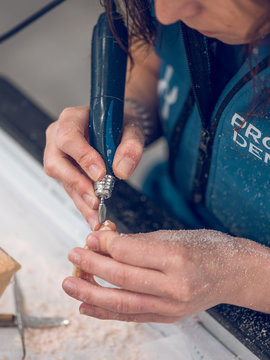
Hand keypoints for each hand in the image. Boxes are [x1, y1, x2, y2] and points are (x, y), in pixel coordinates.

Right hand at [44, 106, 144, 229]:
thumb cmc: (119, 123)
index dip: (82, 157)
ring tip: (97, 213)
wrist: (117, 129)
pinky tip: (93, 215)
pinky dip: (83, 203)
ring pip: (62, 180)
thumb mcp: (132, 128)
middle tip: (96, 199)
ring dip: (80, 198)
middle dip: (76, 183)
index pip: (69, 137)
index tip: (100, 173)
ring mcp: (60, 155)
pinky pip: (70, 189)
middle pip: (56, 162)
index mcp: (72, 118)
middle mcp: (59, 136)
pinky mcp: (66, 171)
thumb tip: (122, 170)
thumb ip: (131, 146)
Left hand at [62, 229, 249, 322]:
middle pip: (122, 277)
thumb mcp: (172, 235)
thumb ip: (136, 242)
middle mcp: (174, 285)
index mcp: (176, 257)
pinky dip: (107, 312)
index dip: (104, 243)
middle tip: (74, 255)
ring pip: (122, 302)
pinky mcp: (169, 316)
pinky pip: (132, 316)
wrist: (232, 272)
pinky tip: (87, 307)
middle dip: (92, 265)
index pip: (128, 252)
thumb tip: (104, 241)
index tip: (92, 237)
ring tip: (70, 284)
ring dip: (91, 294)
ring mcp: (172, 305)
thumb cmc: (205, 248)